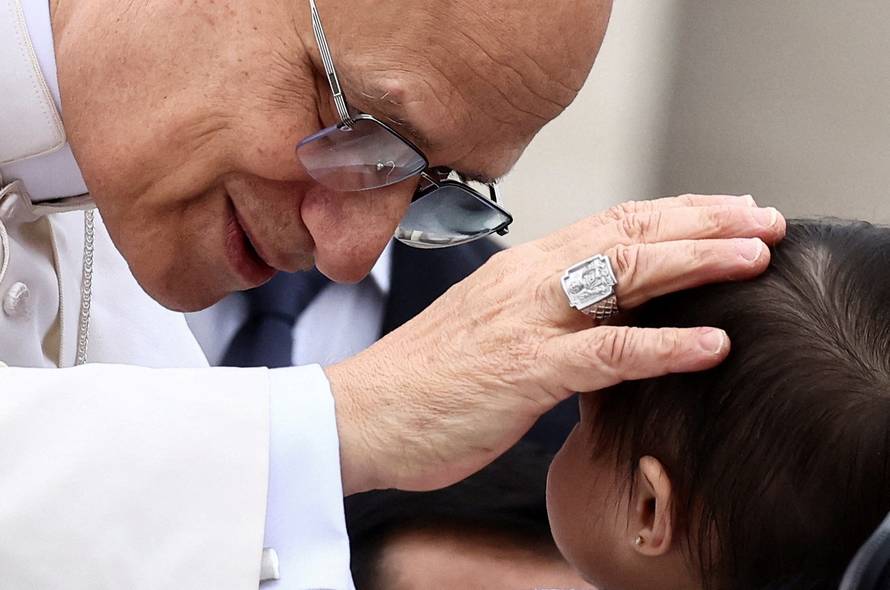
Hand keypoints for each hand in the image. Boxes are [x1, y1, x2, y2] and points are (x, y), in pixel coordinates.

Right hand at [326, 195, 785, 493]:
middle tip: (763, 219)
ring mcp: (526, 321)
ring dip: (696, 263)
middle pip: (628, 233)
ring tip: (755, 258)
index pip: (611, 223)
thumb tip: (601, 315)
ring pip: (624, 276)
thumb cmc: (426, 378)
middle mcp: (528, 279)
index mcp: (522, 268)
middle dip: (702, 222)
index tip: (726, 211)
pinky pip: (605, 351)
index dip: (675, 212)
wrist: (360, 412)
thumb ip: (545, 310)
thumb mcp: (491, 325)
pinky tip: (710, 344)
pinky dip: (663, 346)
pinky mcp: (523, 370)